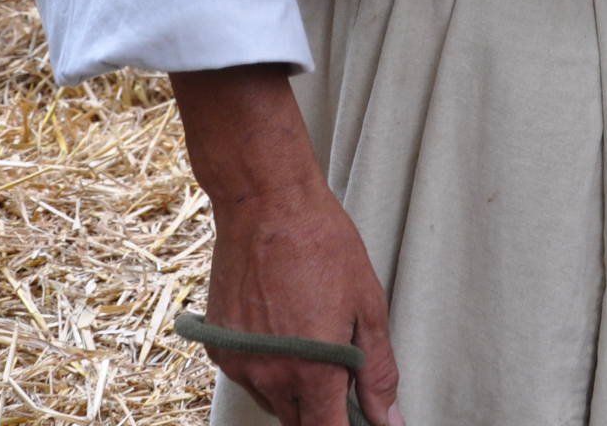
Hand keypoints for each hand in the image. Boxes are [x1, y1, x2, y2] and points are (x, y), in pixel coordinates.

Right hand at [171, 67, 401, 425]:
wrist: (266, 202)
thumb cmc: (324, 244)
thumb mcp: (368, 303)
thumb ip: (378, 370)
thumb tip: (388, 419)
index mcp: (313, 372)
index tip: (357, 419)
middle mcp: (270, 377)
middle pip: (299, 422)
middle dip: (322, 409)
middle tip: (340, 368)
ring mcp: (239, 364)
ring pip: (273, 402)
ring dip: (294, 388)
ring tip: (310, 334)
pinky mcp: (217, 349)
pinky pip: (248, 376)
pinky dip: (267, 366)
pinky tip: (280, 327)